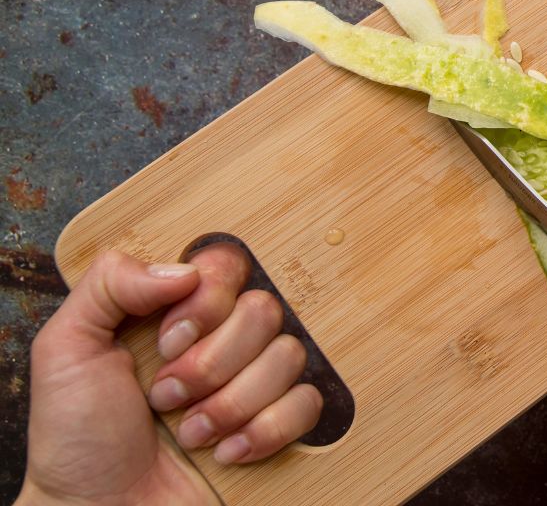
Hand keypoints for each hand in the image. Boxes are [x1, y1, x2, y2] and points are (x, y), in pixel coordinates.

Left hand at [18, 245, 322, 505]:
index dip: (207, 303)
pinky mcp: (278, 424)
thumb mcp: (67, 349)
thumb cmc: (78, 442)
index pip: (227, 266)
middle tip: (169, 396)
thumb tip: (184, 269)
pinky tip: (226, 450)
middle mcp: (221, 340)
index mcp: (177, 312)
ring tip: (190, 432)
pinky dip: (265, 430)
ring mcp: (253, 382)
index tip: (169, 342)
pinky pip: (307, 402)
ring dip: (232, 403)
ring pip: (288, 356)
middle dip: (213, 363)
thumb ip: (110, 284)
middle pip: (264, 310)